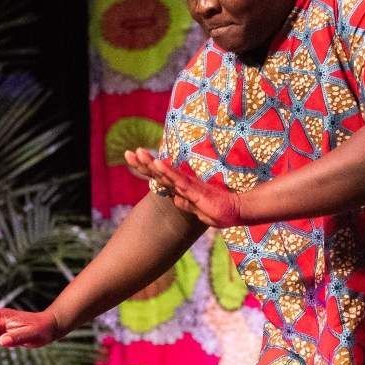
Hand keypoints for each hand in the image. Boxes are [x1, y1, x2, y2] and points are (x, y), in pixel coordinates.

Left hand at [124, 149, 241, 229]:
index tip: (131, 159)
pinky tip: (157, 164)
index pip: (159, 177)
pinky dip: (167, 172)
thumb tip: (175, 200)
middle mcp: (182, 184)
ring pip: (166, 174)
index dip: (145, 168)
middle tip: (128, 153)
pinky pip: (178, 180)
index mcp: (181, 188)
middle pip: (159, 172)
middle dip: (143, 163)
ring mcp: (188, 186)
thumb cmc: (219, 211)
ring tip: (138, 153)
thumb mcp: (198, 211)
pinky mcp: (194, 190)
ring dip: (151, 164)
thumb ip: (186, 205)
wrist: (236, 212)